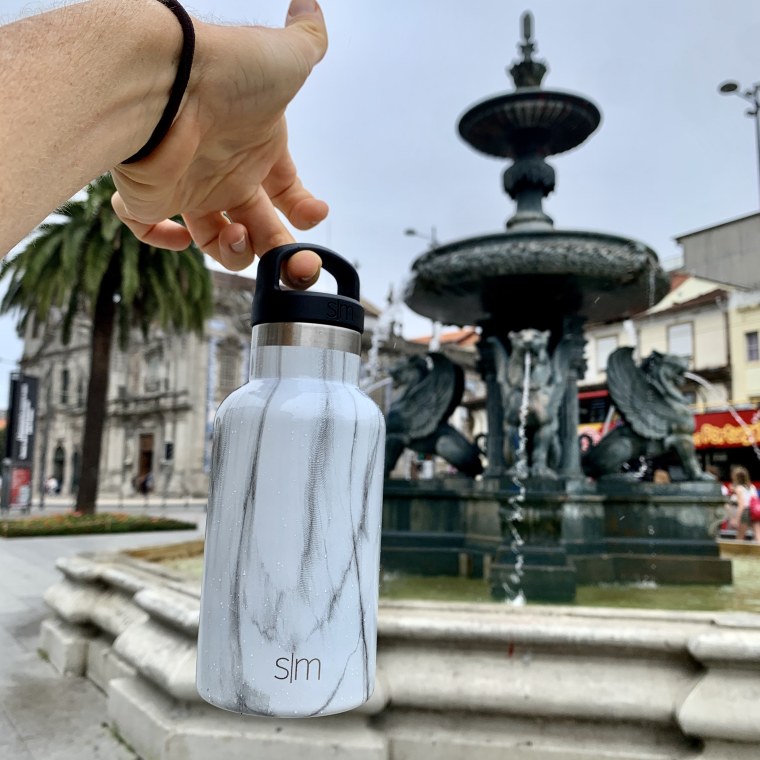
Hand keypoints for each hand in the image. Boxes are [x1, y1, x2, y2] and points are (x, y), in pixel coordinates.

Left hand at [111, 0, 327, 286]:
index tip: (312, 212)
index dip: (306, 211)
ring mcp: (191, 186)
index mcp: (262, 151)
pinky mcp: (151, 195)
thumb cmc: (231, 72)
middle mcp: (229, 173)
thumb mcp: (287, 57)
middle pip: (260, 228)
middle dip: (281, 252)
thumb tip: (312, 5)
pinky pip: (148, 228)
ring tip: (240, 237)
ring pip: (215, 241)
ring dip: (236, 255)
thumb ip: (308, 40)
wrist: (169, 78)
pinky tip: (181, 234)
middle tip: (296, 265)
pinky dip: (162, 240)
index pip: (290, 194)